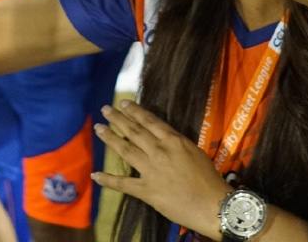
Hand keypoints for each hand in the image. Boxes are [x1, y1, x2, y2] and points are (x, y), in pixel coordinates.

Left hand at [93, 101, 230, 238]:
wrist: (212, 205)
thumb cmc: (209, 178)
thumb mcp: (194, 152)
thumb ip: (176, 143)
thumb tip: (163, 138)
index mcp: (173, 140)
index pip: (150, 121)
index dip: (135, 111)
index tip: (123, 103)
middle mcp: (159, 151)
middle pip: (134, 131)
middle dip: (118, 119)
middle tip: (105, 109)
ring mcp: (151, 170)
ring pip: (126, 150)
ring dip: (110, 138)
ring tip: (99, 128)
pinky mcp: (146, 190)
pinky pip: (124, 184)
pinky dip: (108, 180)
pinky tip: (96, 174)